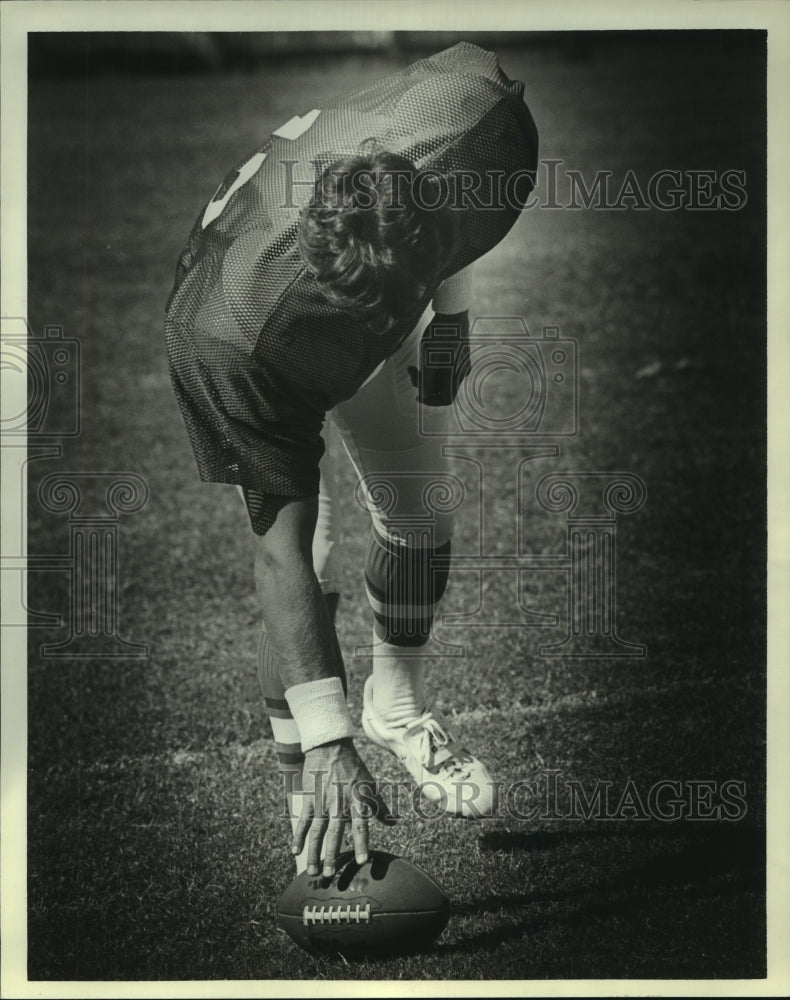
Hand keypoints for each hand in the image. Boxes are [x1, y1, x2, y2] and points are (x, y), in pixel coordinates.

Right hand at [293, 738, 393, 877]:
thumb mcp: (370, 785)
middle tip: (329, 875)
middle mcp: (339, 803)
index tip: (362, 861)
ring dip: (314, 852)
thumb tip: (395, 823)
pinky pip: (303, 820)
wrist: (330, 746)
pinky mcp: (309, 798)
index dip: (362, 843)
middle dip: (331, 855)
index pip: (361, 825)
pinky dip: (299, 836)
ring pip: (317, 830)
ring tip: (312, 872)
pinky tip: (295, 851)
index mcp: (357, 800)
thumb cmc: (353, 768)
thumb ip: (381, 807)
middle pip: (335, 832)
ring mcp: (322, 801)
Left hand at [408, 311, 470, 406]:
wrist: (452, 312)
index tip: (417, 396)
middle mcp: (462, 372)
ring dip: (427, 374)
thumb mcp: (427, 360)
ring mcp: (462, 363)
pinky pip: (446, 366)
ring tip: (414, 363)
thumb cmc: (438, 336)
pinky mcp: (460, 354)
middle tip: (410, 370)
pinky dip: (434, 366)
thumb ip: (426, 381)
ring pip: (443, 377)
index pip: (446, 400)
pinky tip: (425, 354)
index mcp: (456, 376)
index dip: (430, 401)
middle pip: (442, 388)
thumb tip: (423, 396)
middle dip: (424, 383)